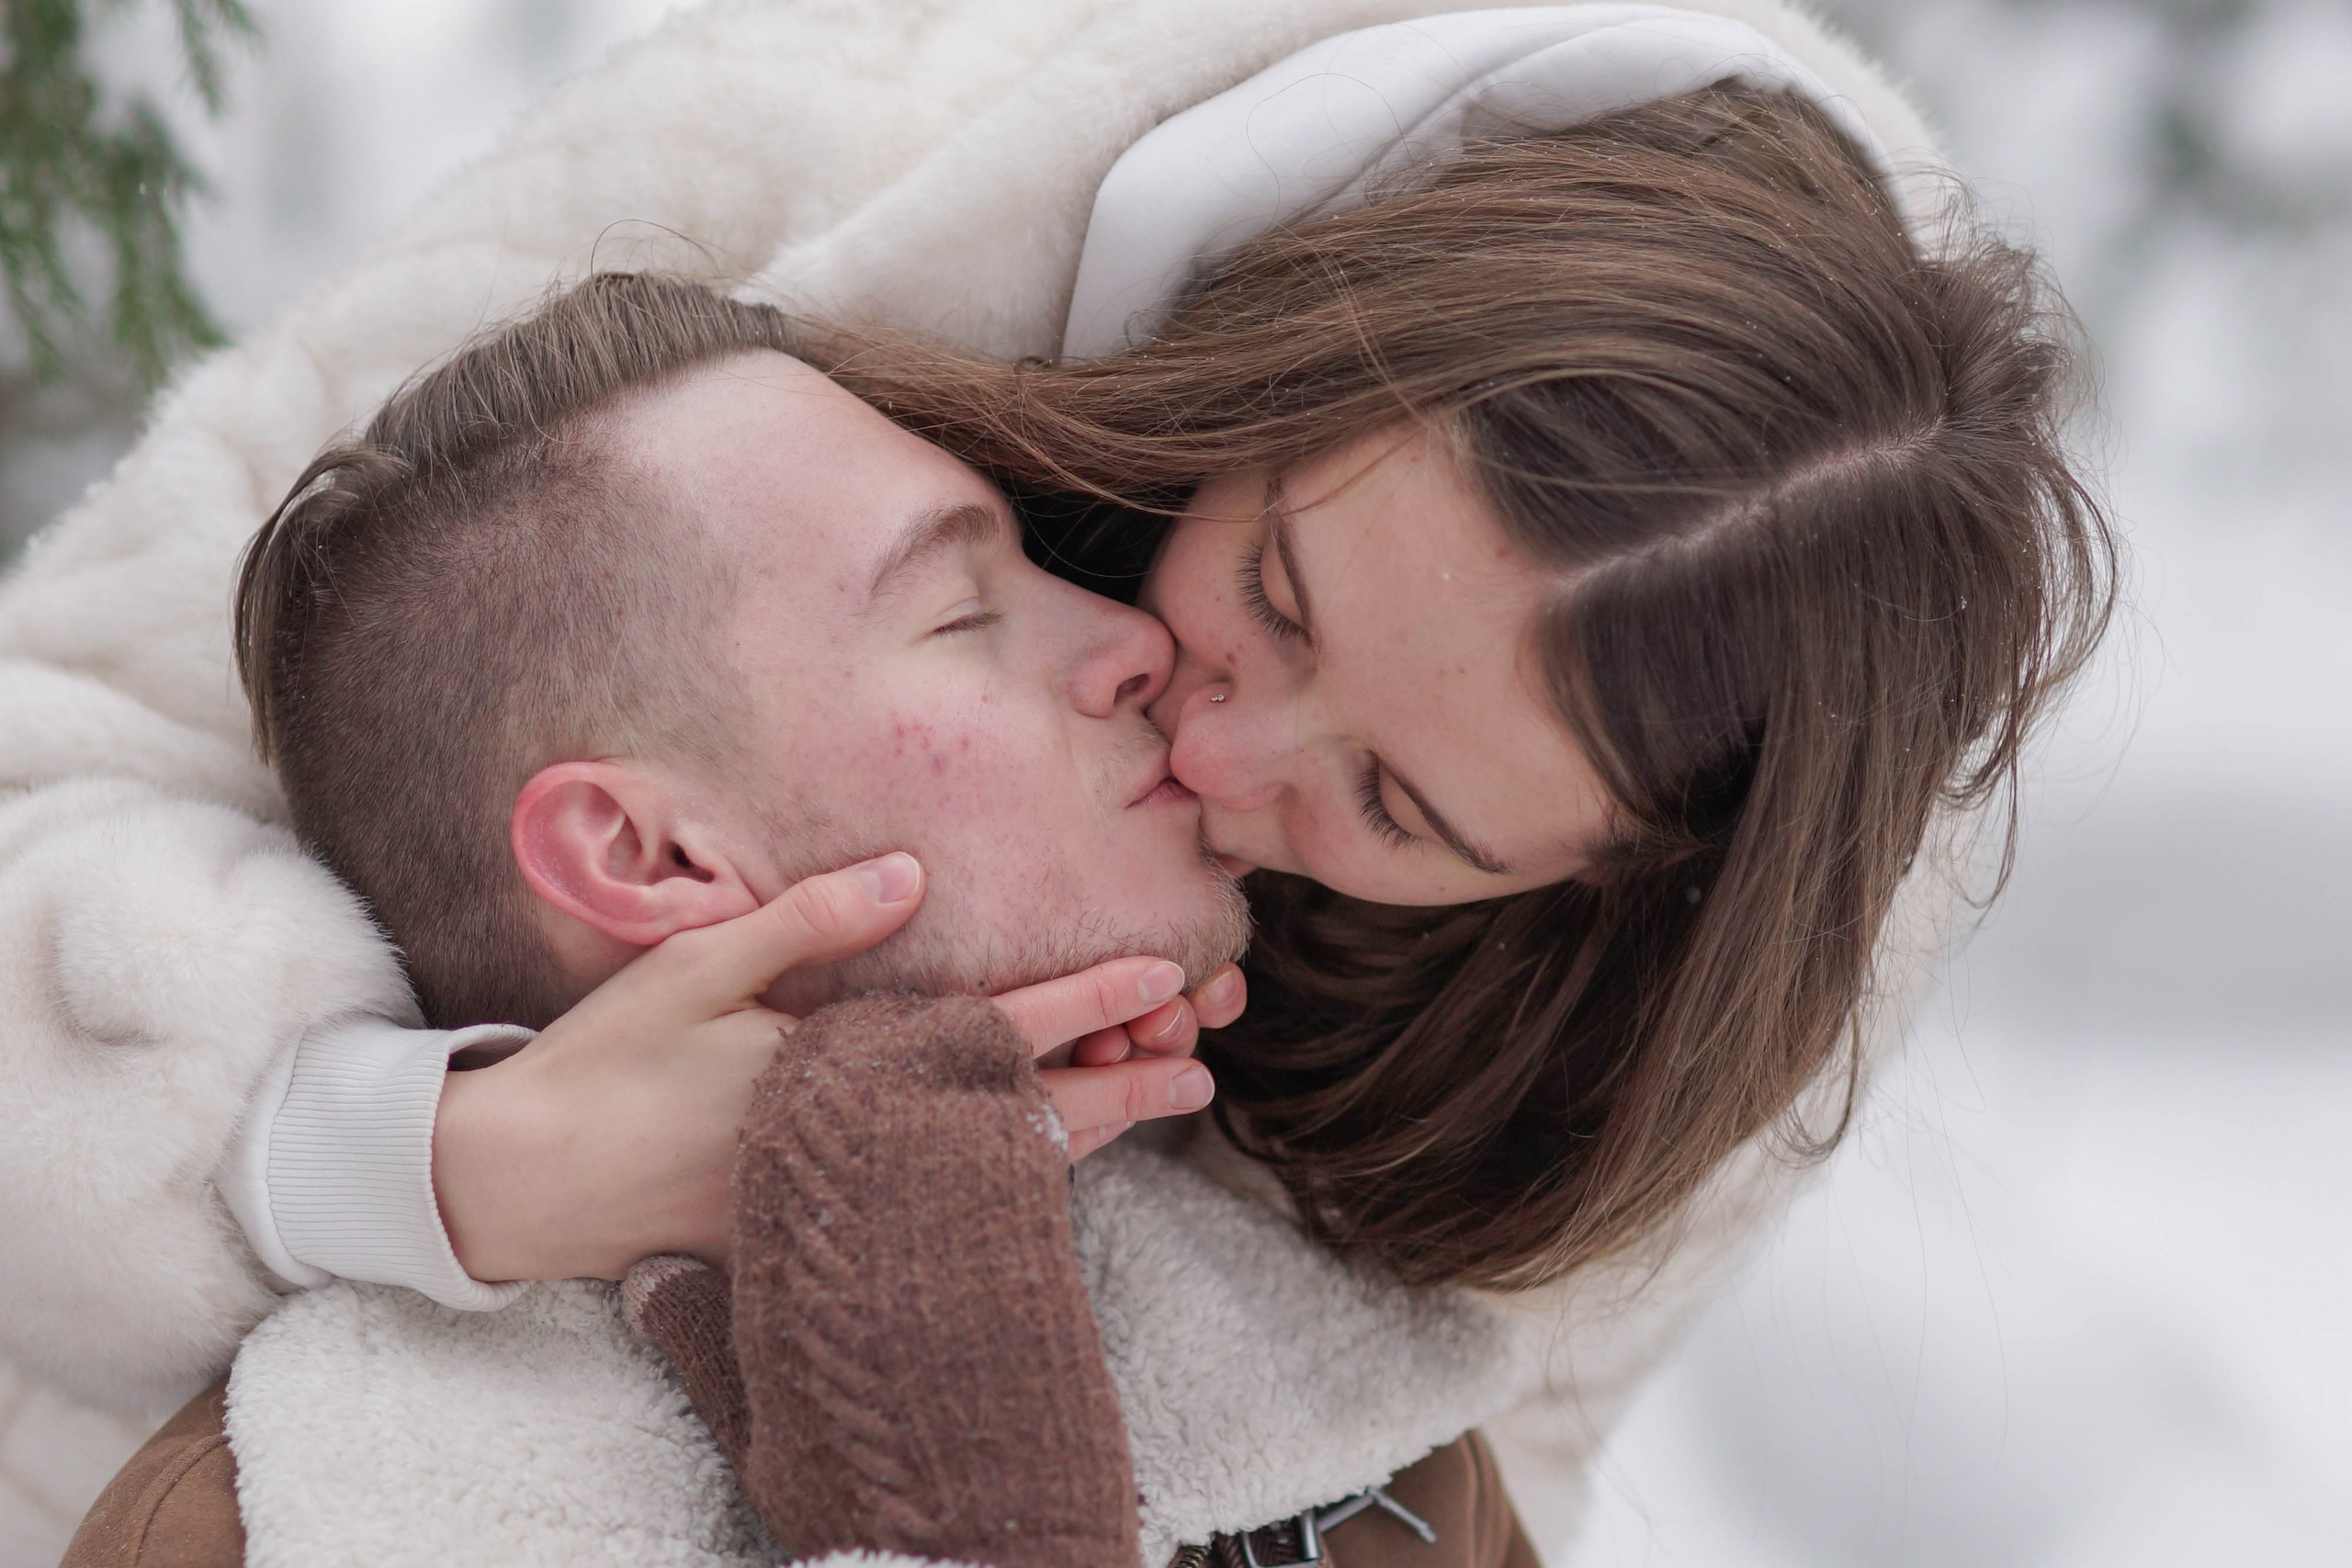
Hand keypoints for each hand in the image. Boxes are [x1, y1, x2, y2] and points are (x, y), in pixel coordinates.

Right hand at [433, 852, 1248, 1279]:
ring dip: (1083, 1132)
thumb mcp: (697, 967)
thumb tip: (914, 871)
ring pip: (995, 1168)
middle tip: (1198, 1068)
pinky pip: (945, 1196)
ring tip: (1155, 1103)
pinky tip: (1046, 1148)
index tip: (1162, 978)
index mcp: (842, 1073)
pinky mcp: (828, 1224)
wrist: (528, 1185)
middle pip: (1024, 1120)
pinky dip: (1013, 1167)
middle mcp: (863, 1144)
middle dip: (1120, 1091)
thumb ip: (812, 919)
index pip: (994, 1034)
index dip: (1087, 1004)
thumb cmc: (608, 1064)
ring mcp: (849, 1196)